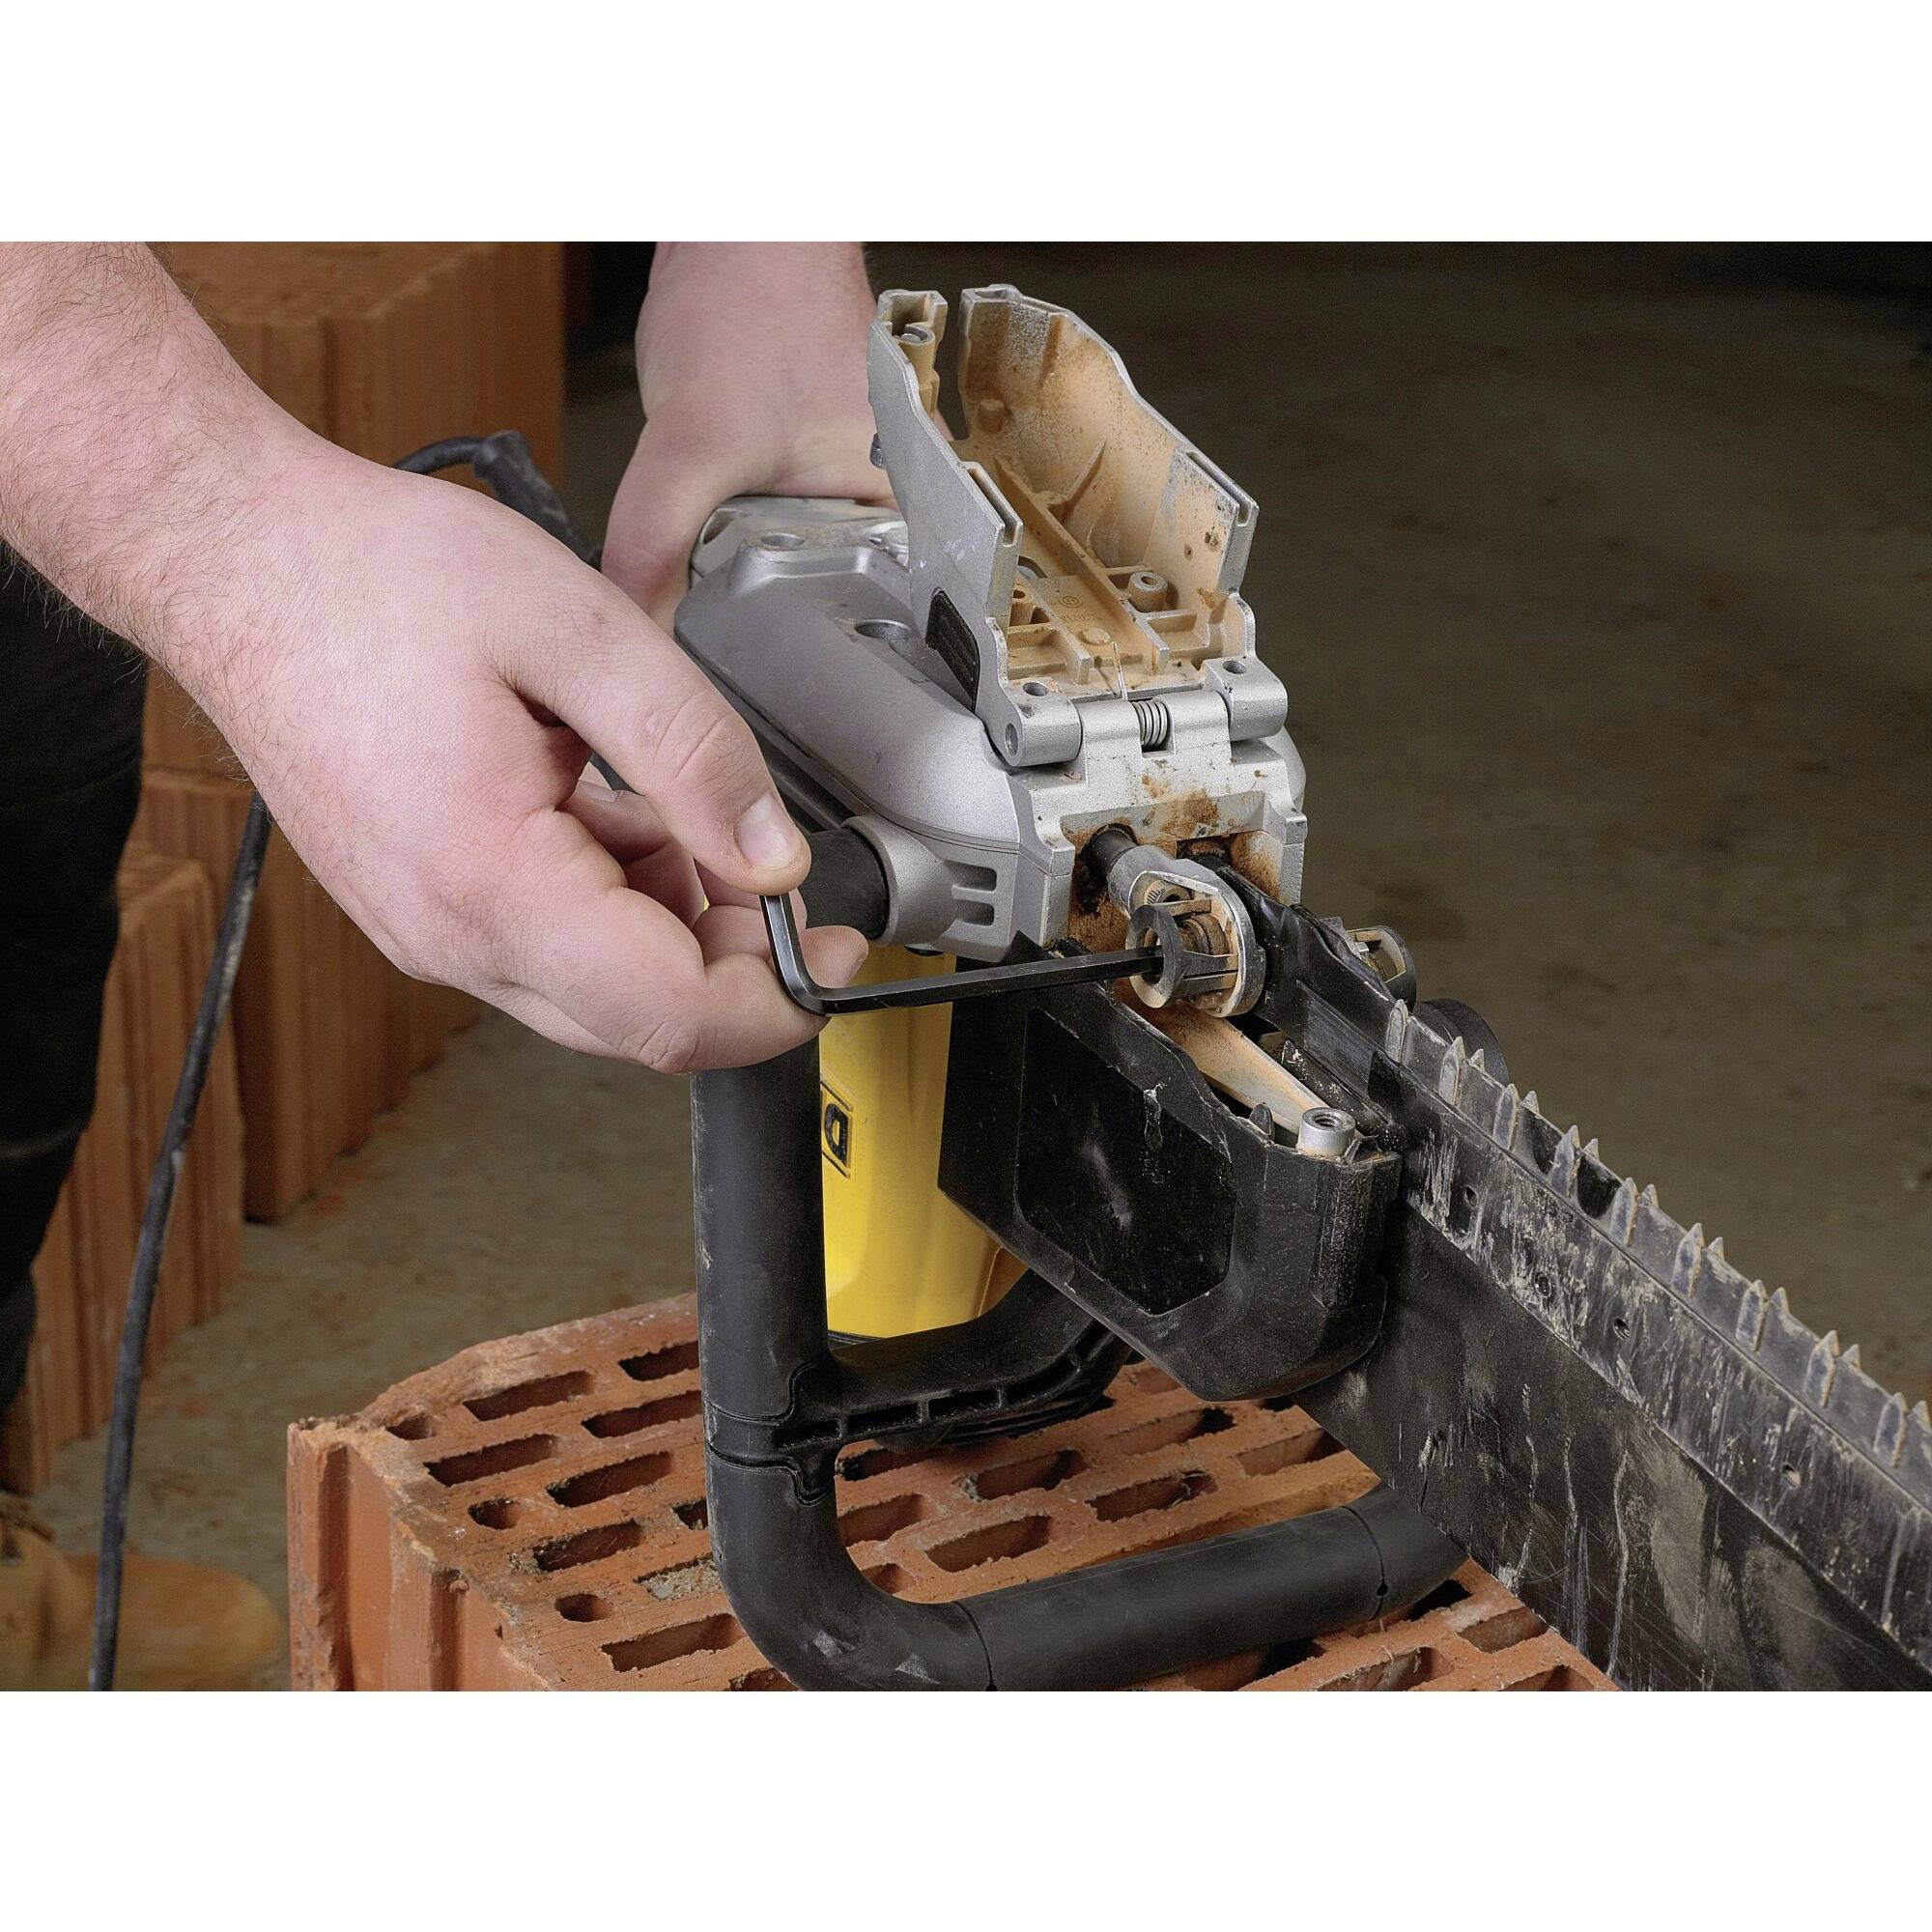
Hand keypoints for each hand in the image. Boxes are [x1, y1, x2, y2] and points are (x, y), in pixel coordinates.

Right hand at [0, 242, 863, 1071]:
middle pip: (640, 1019)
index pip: (671, 1017)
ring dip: (675, 923)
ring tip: (685, 807)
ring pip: (598, 986)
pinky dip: (614, 900)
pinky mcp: (421, 907)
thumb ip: (695, 752)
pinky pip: (547, 945)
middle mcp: (451, 934)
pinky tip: (620, 810)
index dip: (776, 999)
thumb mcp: (580, 631)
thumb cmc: (371, 578)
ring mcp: (427, 930)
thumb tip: (776, 856)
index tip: (831, 945)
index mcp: (492, 881)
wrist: (235, 560)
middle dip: (735, 960)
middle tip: (782, 871)